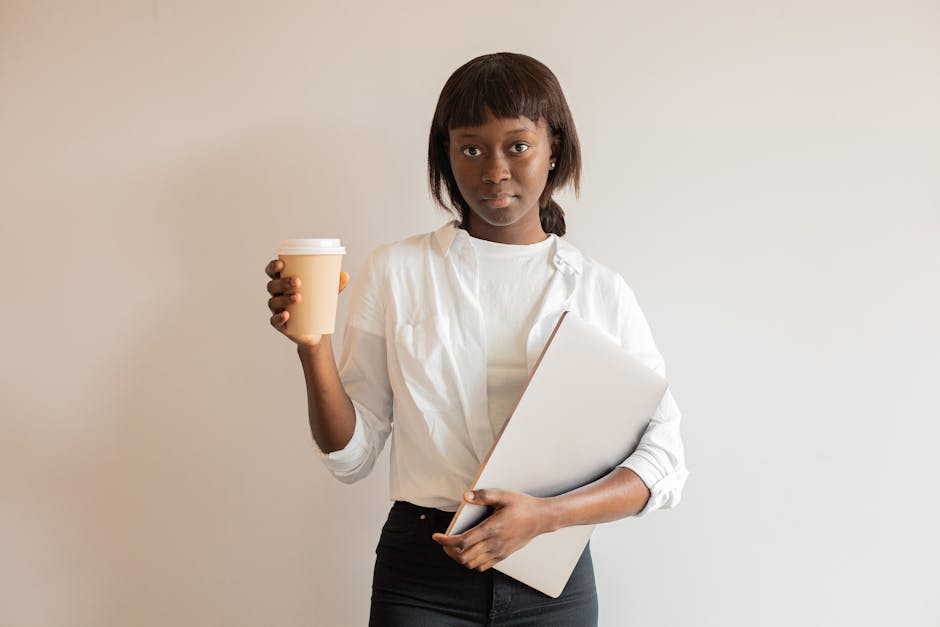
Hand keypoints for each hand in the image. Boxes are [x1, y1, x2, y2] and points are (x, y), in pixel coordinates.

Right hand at [265, 259, 349, 347]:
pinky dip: (279, 317)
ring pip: (273, 302)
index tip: (281, 264)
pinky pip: (275, 321)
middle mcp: (277, 295)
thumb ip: (336, 284)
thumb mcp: (327, 293)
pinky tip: (286, 314)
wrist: (317, 330)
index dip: (273, 266)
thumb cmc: (317, 304)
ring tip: (298, 298)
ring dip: (284, 298)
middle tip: (298, 282)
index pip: (272, 272)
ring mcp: (277, 310)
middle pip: (272, 286)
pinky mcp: (280, 325)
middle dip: (283, 282)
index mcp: (284, 283)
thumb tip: (346, 275)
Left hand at [432, 489, 553, 571]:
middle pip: (463, 557)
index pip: (462, 542)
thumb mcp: (504, 496)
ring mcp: (499, 552)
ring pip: (471, 564)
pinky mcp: (503, 555)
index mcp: (491, 529)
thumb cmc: (523, 506)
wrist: (542, 519)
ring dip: (458, 558)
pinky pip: (483, 566)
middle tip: (443, 542)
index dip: (445, 541)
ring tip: (453, 548)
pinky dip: (471, 562)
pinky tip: (469, 552)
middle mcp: (493, 544)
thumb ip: (484, 495)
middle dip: (448, 551)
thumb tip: (466, 496)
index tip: (436, 536)